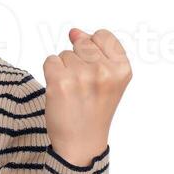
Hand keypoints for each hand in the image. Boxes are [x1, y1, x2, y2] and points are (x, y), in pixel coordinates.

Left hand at [41, 28, 130, 165]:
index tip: (95, 71)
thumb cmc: (94, 110)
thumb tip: (75, 31)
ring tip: (74, 92)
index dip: (93, 50)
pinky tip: (61, 91)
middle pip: (82, 43)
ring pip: (64, 53)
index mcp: (122, 69)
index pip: (102, 36)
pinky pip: (50, 61)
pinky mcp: (59, 82)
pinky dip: (51, 74)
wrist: (82, 142)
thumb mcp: (109, 80)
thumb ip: (96, 51)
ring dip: (65, 69)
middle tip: (83, 86)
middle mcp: (104, 71)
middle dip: (79, 60)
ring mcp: (82, 76)